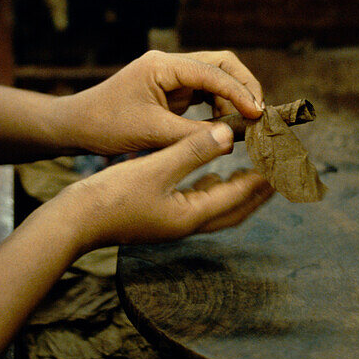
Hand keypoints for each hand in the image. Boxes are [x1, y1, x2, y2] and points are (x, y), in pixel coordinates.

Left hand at [49, 49, 263, 157]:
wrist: (76, 126)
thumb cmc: (106, 126)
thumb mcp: (151, 133)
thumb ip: (193, 135)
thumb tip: (233, 139)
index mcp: (163, 65)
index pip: (213, 71)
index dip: (239, 92)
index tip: (257, 115)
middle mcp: (170, 65)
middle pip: (221, 65)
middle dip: (243, 87)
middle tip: (258, 116)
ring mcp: (171, 77)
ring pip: (215, 79)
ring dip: (232, 100)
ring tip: (242, 128)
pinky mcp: (171, 92)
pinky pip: (204, 94)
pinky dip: (218, 108)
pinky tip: (224, 128)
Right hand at [54, 124, 273, 251]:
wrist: (75, 220)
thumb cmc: (113, 195)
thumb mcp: (156, 167)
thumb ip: (193, 149)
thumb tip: (228, 133)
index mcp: (191, 216)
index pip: (239, 195)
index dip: (263, 177)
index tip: (284, 162)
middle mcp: (187, 224)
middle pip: (236, 209)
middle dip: (258, 191)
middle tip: (280, 172)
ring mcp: (173, 223)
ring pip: (217, 206)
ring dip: (237, 190)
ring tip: (253, 170)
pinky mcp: (160, 216)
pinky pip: (198, 202)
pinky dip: (212, 187)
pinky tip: (208, 173)